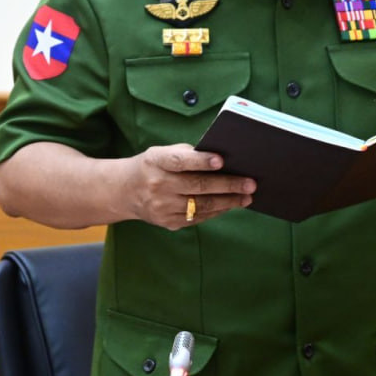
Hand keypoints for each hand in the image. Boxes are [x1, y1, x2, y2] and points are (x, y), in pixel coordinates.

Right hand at [124, 144, 255, 229]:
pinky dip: (216, 211)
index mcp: (156, 162)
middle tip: (250, 184)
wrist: (124, 191)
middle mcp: (158, 186)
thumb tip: (222, 161)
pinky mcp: (167, 222)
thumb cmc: (153, 166)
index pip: (180, 161)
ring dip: (228, 202)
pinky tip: (230, 205)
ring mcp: (162, 207)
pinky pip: (197, 218)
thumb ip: (188, 155)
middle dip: (228, 185)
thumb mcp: (162, 153)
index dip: (201, 161)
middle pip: (197, 186)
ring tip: (246, 197)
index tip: (222, 161)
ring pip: (201, 206)